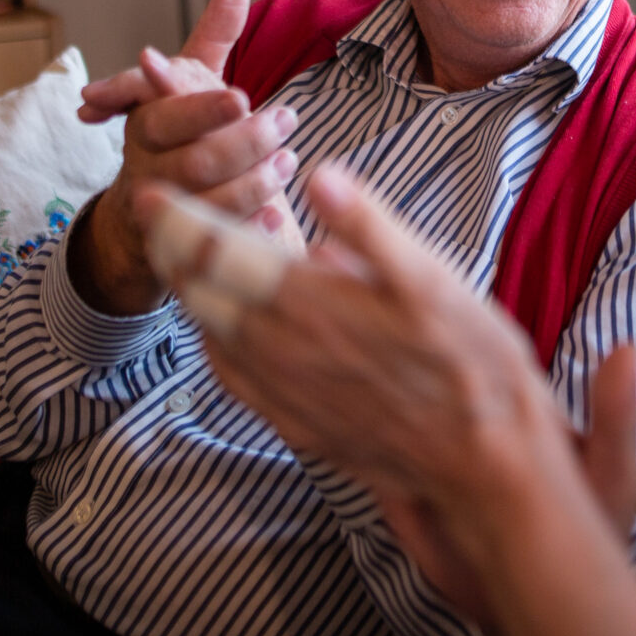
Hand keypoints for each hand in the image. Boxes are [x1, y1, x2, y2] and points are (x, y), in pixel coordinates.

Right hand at [70, 0, 298, 313]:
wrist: (141, 213)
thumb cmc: (178, 133)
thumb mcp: (191, 81)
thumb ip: (214, 36)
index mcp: (146, 125)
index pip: (166, 116)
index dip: (201, 109)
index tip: (242, 96)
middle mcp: (146, 169)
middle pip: (194, 162)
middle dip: (245, 142)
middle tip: (288, 120)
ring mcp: (163, 212)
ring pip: (208, 203)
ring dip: (254, 183)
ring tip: (289, 160)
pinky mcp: (183, 247)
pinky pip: (218, 243)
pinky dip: (250, 228)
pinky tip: (280, 215)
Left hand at [172, 165, 635, 621]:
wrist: (485, 462)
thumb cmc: (471, 361)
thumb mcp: (433, 278)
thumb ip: (367, 224)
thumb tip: (318, 173)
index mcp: (309, 302)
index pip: (216, 253)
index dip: (177, 218)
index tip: (150, 191)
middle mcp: (282, 350)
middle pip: (199, 294)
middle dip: (171, 250)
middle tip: (156, 215)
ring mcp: (286, 394)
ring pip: (212, 336)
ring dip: (190, 294)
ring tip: (182, 262)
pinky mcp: (298, 425)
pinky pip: (234, 380)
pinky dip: (214, 344)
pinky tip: (223, 333)